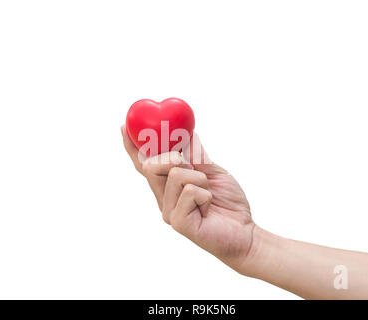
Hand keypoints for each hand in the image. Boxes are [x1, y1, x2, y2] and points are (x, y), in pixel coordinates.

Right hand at [121, 126, 255, 271]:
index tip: (123, 126)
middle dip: (171, 157)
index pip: (146, 164)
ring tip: (209, 193)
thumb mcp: (211, 171)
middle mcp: (163, 198)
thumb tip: (185, 133)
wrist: (244, 231)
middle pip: (151, 166)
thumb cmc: (227, 202)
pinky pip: (190, 191)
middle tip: (187, 162)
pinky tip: (209, 208)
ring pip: (175, 175)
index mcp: (168, 185)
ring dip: (201, 178)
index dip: (133, 147)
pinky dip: (206, 193)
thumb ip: (195, 156)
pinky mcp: (178, 222)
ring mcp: (168, 211)